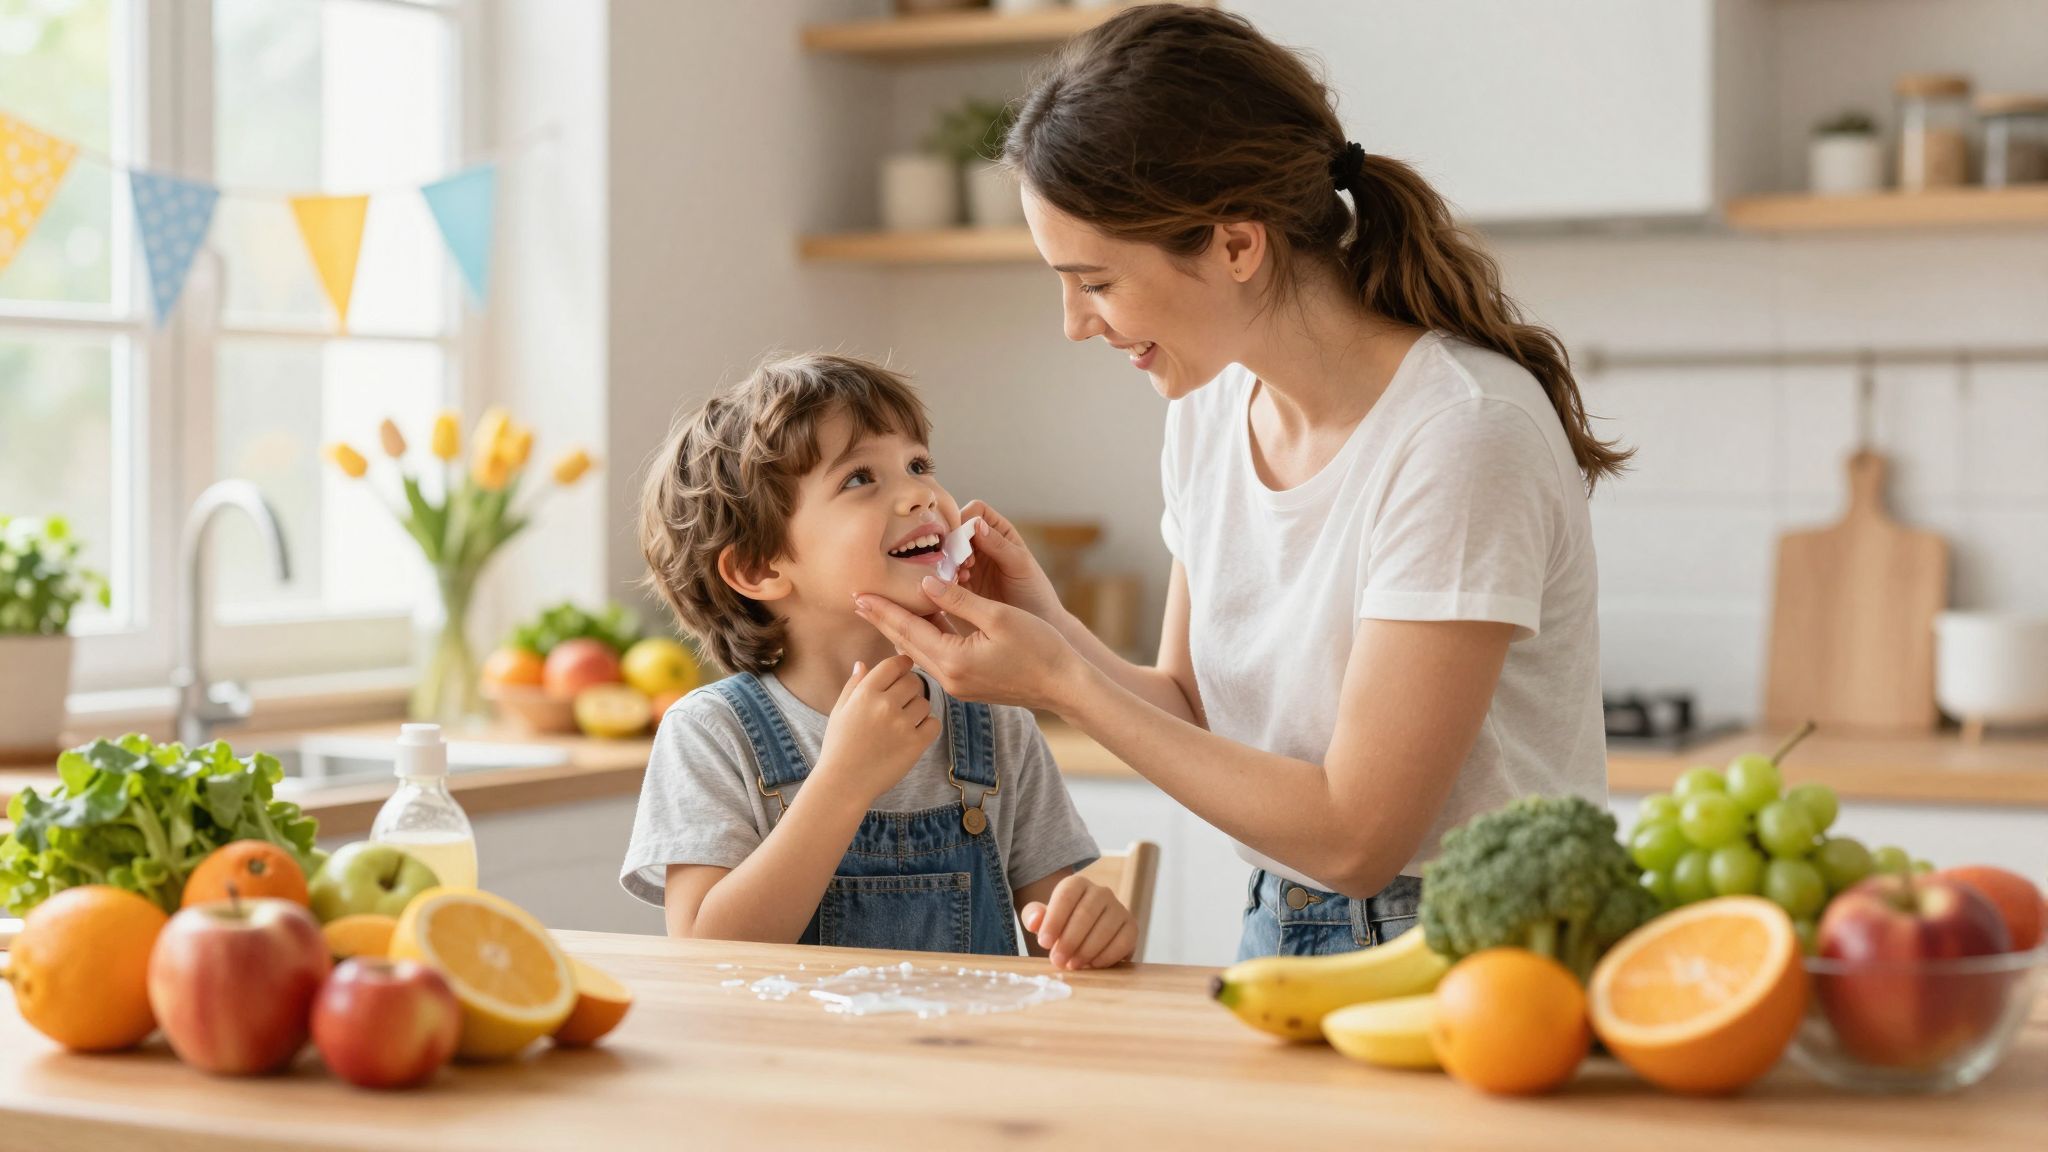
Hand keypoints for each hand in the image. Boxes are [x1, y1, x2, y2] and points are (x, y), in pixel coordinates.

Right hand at [814, 655, 938, 805]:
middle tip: (901, 702)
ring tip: (902, 723)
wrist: (844, 783)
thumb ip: (853, 686)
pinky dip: (927, 727)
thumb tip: (863, 664)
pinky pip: (933, 724)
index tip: (905, 669)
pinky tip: (913, 734)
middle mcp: (885, 705)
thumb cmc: (839, 747)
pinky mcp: (915, 744)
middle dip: (909, 689)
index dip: (902, 664)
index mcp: (865, 694)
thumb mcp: (839, 712)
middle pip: (913, 682)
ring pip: (924, 703)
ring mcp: (902, 725)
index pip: (893, 665)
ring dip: (917, 710)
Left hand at [853, 576, 1079, 711]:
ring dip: (899, 631)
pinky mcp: (967, 686)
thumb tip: (925, 583)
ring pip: (919, 654)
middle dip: (882, 620)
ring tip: (879, 612)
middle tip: (857, 599)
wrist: (1064, 685)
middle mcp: (949, 677)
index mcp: (953, 659)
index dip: (882, 609)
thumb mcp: (999, 616)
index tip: (858, 593)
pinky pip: (935, 660)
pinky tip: (915, 628)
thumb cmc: (1039, 647)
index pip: (907, 629)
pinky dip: (921, 640)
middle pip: (904, 644)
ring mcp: (958, 685)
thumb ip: (958, 599)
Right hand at [956, 500, 1066, 623]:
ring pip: (946, 554)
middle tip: (964, 563)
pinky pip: (943, 576)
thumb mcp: (1021, 566)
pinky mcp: (959, 586)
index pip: (975, 512)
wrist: (1034, 631)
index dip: (965, 518)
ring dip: (948, 562)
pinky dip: (944, 579)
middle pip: (955, 531)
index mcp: (998, 532)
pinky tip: (956, 589)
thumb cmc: (1035, 592)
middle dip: (953, 543)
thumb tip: (976, 523)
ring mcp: (968, 566)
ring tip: (963, 578)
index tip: (962, 537)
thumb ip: (1000, 545)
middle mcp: (981, 545)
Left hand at [1021, 875, 1137, 969]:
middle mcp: (1101, 892)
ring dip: (1087, 950)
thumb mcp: (1042, 919)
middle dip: (1070, 940)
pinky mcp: (1132, 927)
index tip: (1044, 943)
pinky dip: (1107, 956)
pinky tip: (1093, 965)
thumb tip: (1034, 922)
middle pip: (1086, 913)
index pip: (1066, 896)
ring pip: (1105, 928)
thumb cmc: (1061, 925)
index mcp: (1077, 884)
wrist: (1085, 934)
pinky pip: (1123, 941)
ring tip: (1073, 965)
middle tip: (1057, 960)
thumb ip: (1033, 916)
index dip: (1054, 920)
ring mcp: (1119, 908)